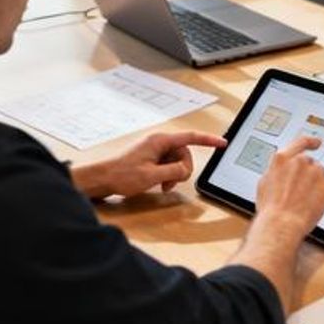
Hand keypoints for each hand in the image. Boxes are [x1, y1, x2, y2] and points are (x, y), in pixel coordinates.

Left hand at [72, 131, 226, 198]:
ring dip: (174, 175)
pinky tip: (159, 183)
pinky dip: (168, 175)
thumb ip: (173, 171)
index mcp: (160, 141)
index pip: (190, 137)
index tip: (222, 142)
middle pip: (184, 153)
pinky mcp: (150, 158)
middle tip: (171, 184)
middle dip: (183, 170)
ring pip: (177, 161)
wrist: (101, 179)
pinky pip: (168, 164)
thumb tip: (185, 169)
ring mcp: (154, 150)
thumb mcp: (151, 176)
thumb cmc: (121, 175)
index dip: (208, 140)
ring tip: (162, 186)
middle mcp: (158, 142)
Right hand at [254, 136, 323, 240]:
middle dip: (308, 175)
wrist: (281, 224)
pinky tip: (315, 203)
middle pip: (311, 163)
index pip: (300, 142)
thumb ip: (277, 170)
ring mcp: (315, 172)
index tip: (316, 143)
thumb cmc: (270, 208)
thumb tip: (282, 169)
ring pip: (321, 175)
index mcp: (282, 159)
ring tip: (305, 201)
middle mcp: (300, 162)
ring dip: (316, 184)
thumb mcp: (265, 182)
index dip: (310, 141)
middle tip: (302, 192)